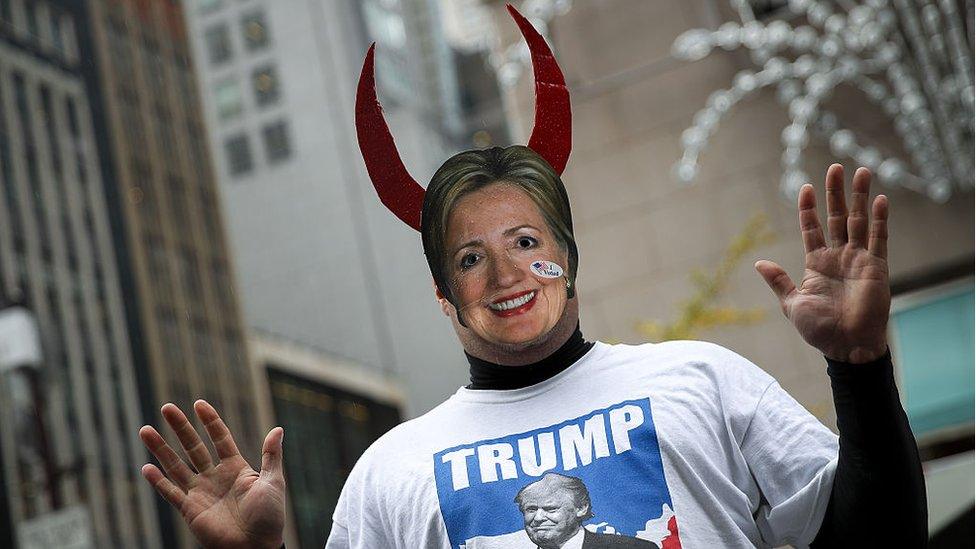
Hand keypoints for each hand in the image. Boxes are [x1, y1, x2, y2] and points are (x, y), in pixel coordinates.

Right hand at [139, 400, 284, 548]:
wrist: (256, 547)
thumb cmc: (269, 517)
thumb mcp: (273, 481)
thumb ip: (271, 455)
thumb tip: (278, 428)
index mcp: (236, 467)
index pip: (220, 438)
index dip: (210, 421)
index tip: (199, 404)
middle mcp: (215, 477)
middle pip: (193, 447)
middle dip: (180, 428)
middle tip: (167, 408)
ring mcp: (201, 493)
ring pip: (176, 466)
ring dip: (161, 449)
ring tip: (145, 430)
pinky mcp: (191, 510)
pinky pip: (171, 493)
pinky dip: (158, 482)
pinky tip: (146, 468)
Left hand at [756, 164, 889, 363]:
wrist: (846, 347)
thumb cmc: (819, 330)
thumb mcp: (792, 304)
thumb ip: (779, 281)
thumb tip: (759, 262)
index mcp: (817, 263)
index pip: (812, 228)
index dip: (809, 208)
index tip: (805, 187)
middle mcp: (838, 257)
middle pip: (837, 217)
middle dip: (836, 193)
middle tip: (835, 167)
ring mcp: (858, 260)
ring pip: (859, 221)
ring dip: (860, 197)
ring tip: (861, 171)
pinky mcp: (877, 267)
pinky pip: (879, 239)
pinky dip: (879, 219)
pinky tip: (879, 199)